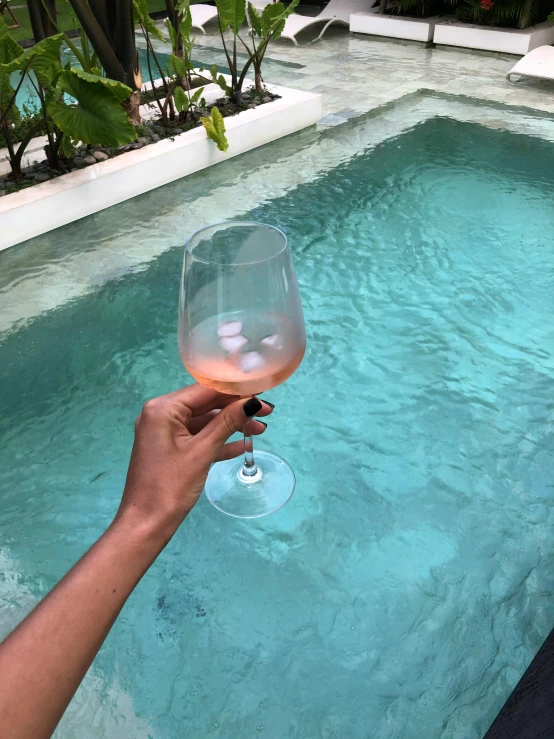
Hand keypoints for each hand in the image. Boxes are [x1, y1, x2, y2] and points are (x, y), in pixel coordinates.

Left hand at [115, 384, 272, 537]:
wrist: (145, 524)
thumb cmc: (171, 485)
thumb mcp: (202, 451)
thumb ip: (227, 422)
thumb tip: (253, 402)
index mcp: (163, 409)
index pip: (205, 390)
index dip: (236, 390)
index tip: (262, 392)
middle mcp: (160, 414)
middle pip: (205, 404)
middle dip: (236, 409)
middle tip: (268, 412)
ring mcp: (164, 432)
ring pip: (204, 422)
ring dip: (230, 426)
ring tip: (260, 429)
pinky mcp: (169, 449)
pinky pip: (197, 438)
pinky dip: (218, 441)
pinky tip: (243, 446)